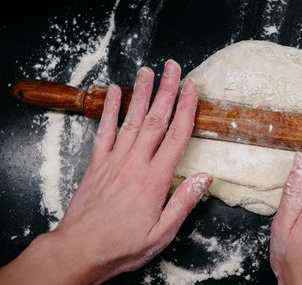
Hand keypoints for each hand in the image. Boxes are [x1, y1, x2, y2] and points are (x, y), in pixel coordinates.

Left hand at [0, 60, 211, 283]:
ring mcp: (114, 160)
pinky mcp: (97, 163)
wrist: (80, 250)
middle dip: (166, 90)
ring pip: (131, 120)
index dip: (187, 108)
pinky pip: (105, 131)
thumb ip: (184, 202)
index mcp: (155, 179)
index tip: (193, 88)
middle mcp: (135, 163)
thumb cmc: (124, 244)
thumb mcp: (162, 233)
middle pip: (155, 119)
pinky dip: (110, 110)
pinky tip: (115, 92)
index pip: (176, 135)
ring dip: (141, 93)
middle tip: (173, 67)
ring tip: (147, 71)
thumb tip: (205, 177)